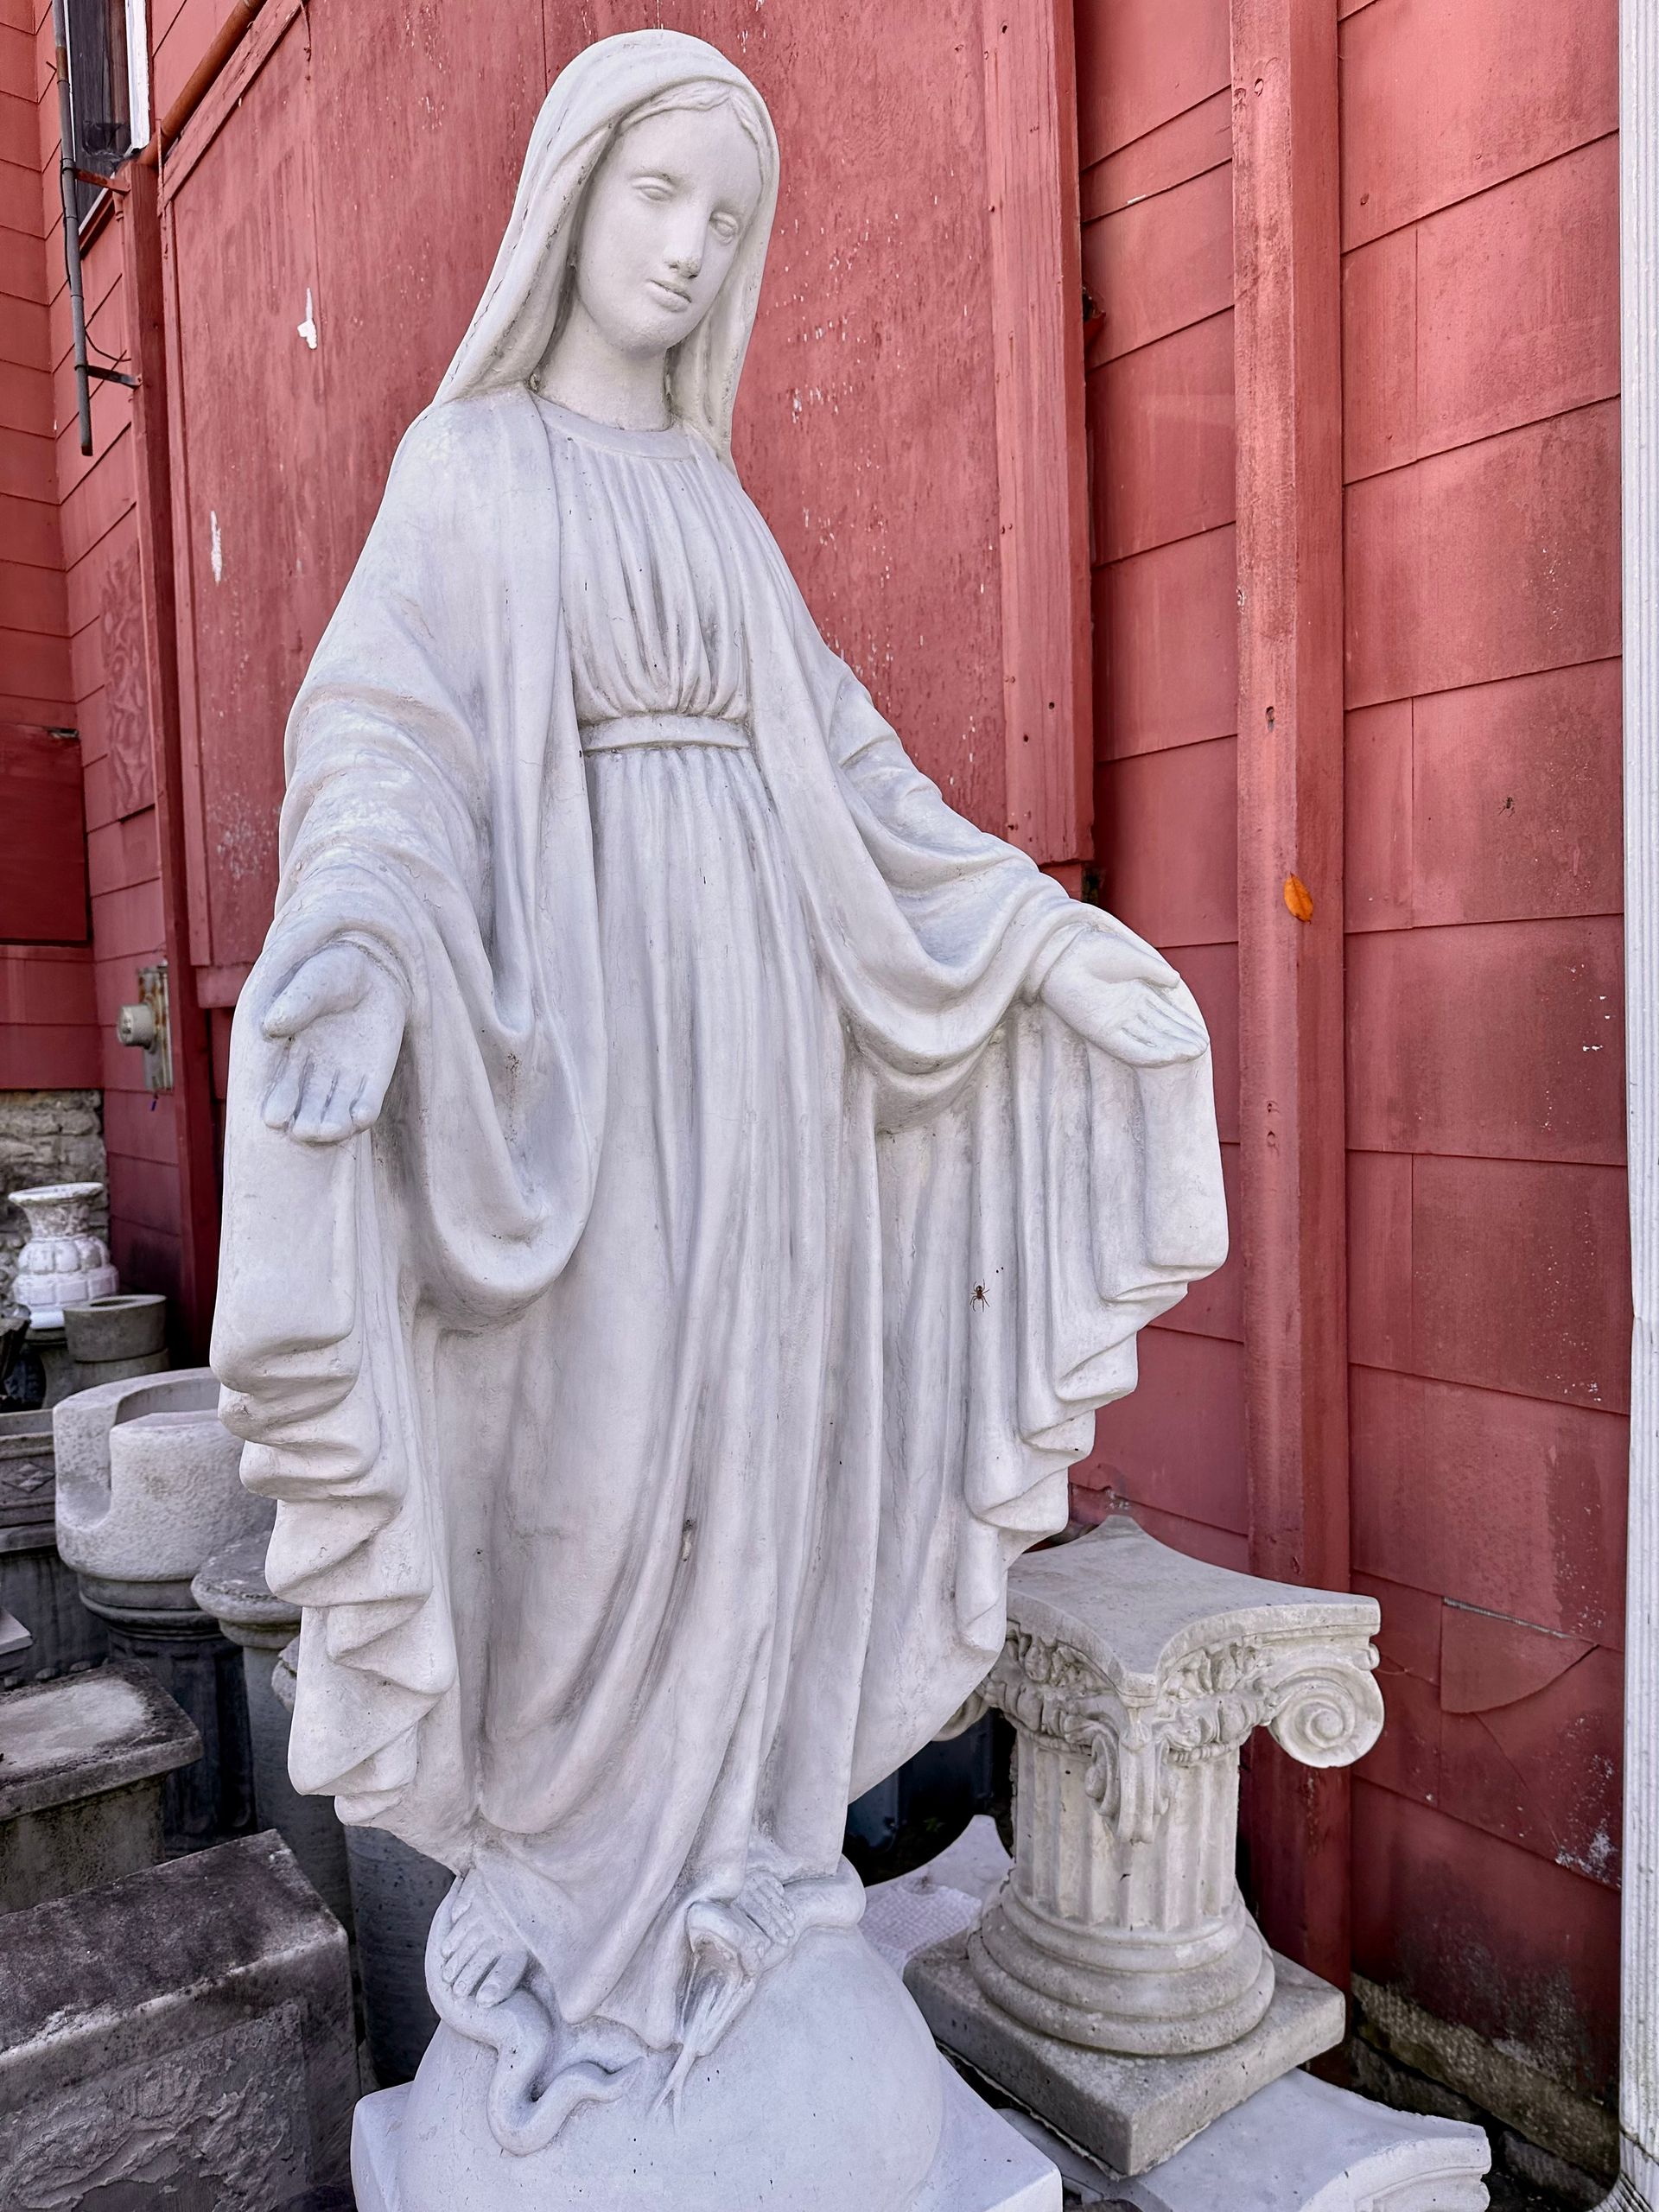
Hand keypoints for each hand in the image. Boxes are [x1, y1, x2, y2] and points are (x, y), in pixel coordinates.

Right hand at [259, 940, 406, 1143]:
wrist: (376, 973)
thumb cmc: (335, 973)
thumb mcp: (317, 981)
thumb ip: (297, 1002)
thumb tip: (271, 1026)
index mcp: (290, 1055)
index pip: (282, 1088)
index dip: (278, 1104)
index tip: (274, 1118)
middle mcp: (315, 1075)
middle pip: (307, 1109)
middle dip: (305, 1124)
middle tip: (304, 1131)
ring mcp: (345, 1080)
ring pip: (335, 1114)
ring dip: (333, 1127)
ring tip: (332, 1129)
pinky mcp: (373, 1081)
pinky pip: (367, 1106)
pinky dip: (363, 1115)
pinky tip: (361, 1117)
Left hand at [1040, 932, 1207, 1067]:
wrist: (1064, 952)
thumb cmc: (1093, 949)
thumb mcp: (1131, 958)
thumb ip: (1154, 971)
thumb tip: (1177, 981)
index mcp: (1133, 993)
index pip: (1163, 1014)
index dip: (1182, 1025)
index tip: (1201, 1034)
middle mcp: (1125, 1010)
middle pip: (1158, 1030)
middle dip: (1180, 1039)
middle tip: (1202, 1047)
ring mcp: (1113, 1021)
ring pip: (1147, 1041)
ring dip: (1169, 1048)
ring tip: (1191, 1053)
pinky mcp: (1099, 1031)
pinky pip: (1127, 1048)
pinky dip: (1147, 1053)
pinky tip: (1167, 1056)